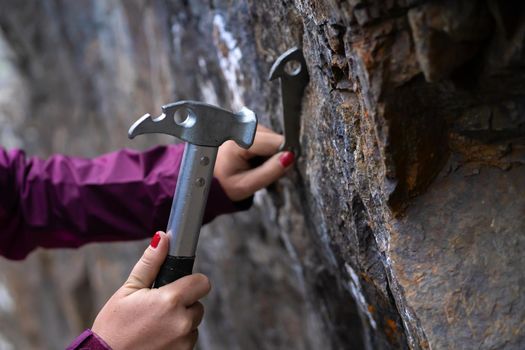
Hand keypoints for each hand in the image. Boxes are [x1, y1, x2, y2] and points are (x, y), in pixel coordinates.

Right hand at [92, 232, 209, 349]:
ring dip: (180, 322)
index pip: (202, 282)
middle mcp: (182, 322)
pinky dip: (177, 339)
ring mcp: (184, 342)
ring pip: (193, 323)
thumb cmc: (113, 327)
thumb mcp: (128, 290)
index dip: (190, 282)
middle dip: (183, 303)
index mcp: (171, 300)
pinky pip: (188, 341)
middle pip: (198, 303)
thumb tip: (163, 238)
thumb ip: (150, 263)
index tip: (176, 286)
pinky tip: (157, 339)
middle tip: (157, 309)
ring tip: (154, 326)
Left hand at [215, 125, 294, 200]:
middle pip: (275, 138)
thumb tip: (290, 157)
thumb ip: (270, 172)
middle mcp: (241, 129)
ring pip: (272, 138)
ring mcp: (243, 127)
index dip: (283, 156)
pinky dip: (264, 150)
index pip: (275, 142)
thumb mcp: (247, 185)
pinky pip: (265, 138)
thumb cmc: (225, 184)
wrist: (211, 181)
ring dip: (270, 153)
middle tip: (262, 170)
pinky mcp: (246, 128)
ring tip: (256, 166)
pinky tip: (254, 159)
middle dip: (275, 156)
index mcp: (239, 142)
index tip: (281, 168)